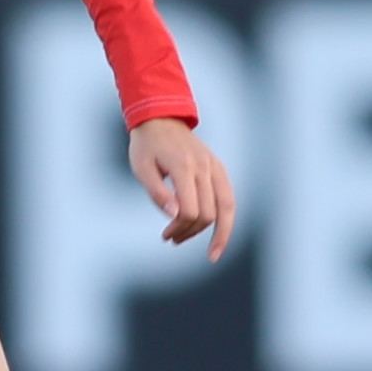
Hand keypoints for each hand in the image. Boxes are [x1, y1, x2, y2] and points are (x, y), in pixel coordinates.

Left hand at [128, 116, 237, 262]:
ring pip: (226, 208)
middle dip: (191, 232)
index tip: (165, 236)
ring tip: (210, 252)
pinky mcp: (219, 168)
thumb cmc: (146, 145)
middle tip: (172, 239)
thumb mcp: (142, 168)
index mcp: (183, 166)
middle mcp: (204, 167)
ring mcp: (215, 167)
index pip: (189, 210)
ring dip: (217, 233)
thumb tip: (174, 216)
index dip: (178, 228)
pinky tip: (219, 234)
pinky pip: (229, 198)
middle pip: (207, 213)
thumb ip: (157, 193)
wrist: (161, 119)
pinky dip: (226, 218)